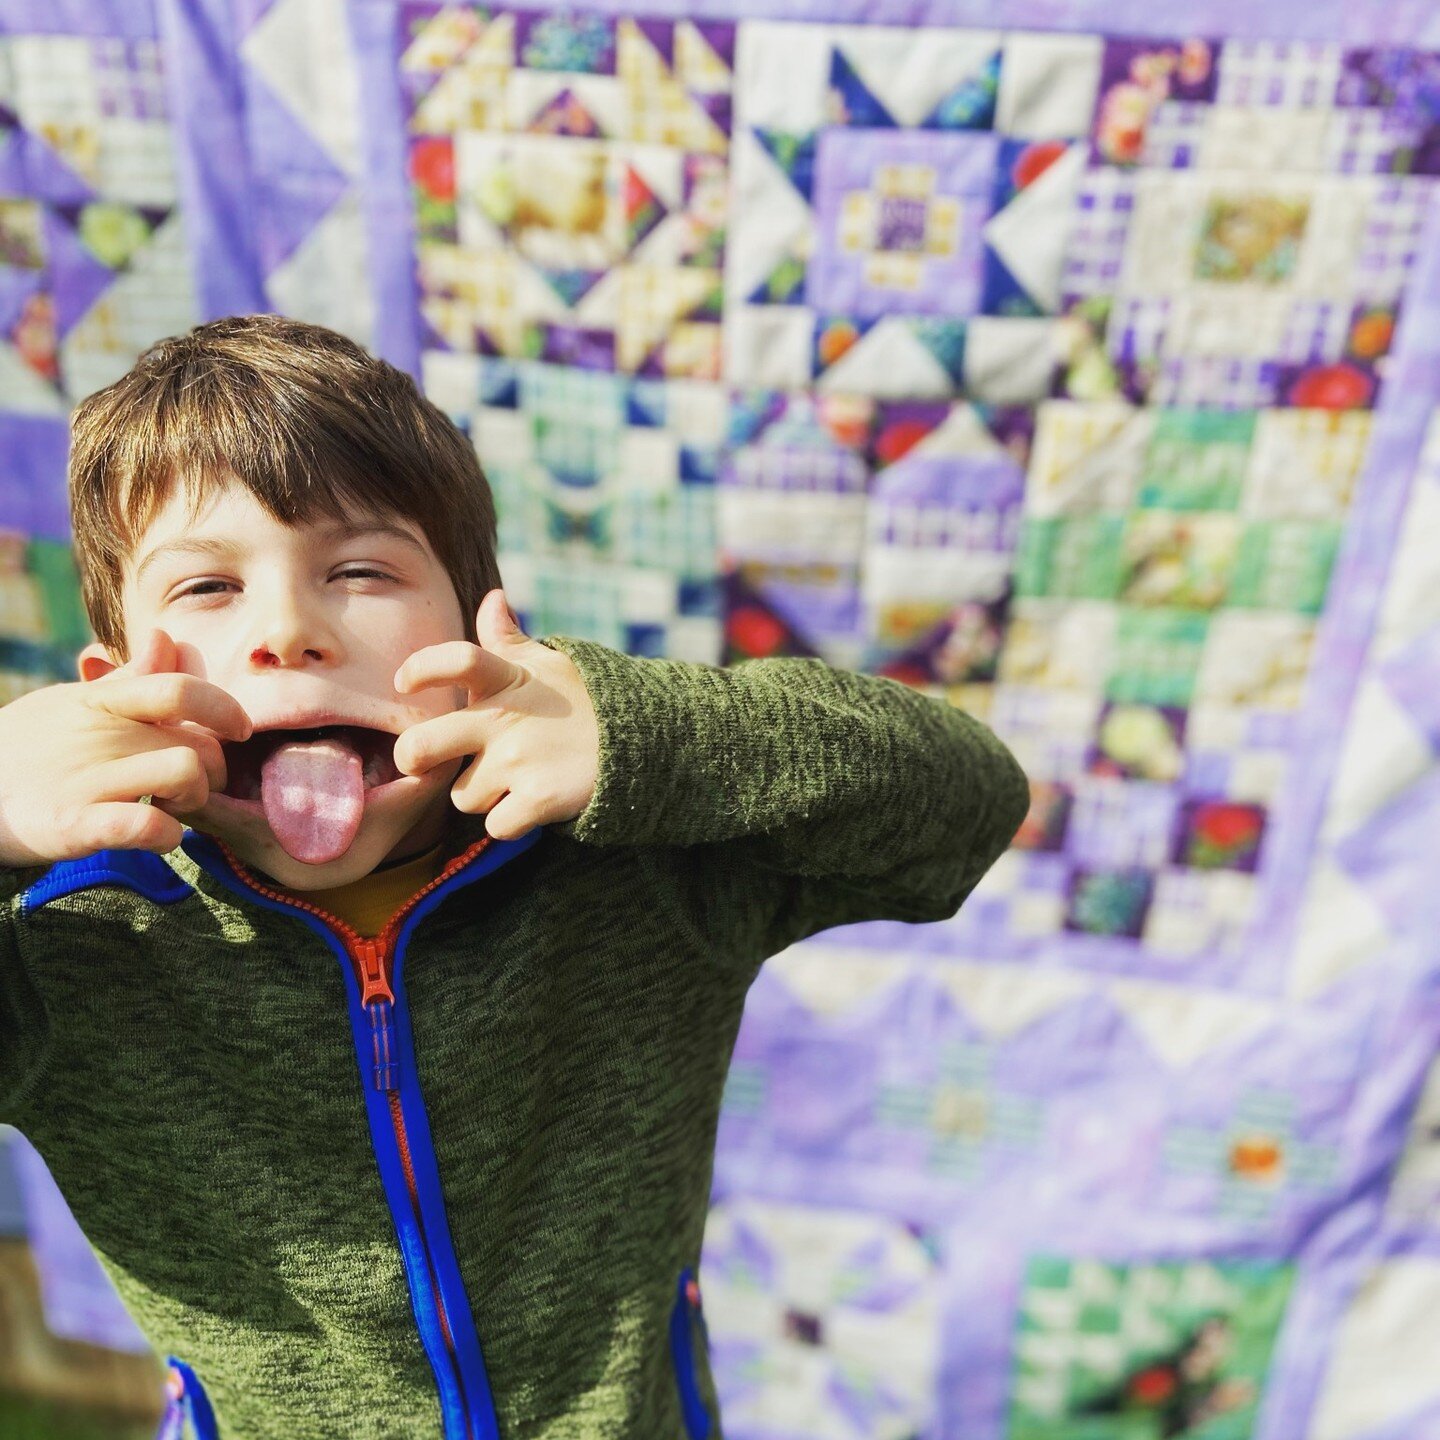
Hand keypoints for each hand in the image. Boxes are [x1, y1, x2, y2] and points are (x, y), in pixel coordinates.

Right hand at [0, 629, 252, 865]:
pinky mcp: (71, 826)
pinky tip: (159, 833)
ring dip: (195, 797)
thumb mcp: (78, 705)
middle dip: (215, 770)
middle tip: (195, 786)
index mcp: (104, 703)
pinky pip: (141, 825)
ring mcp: (87, 781)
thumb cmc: (34, 747)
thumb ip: (131, 680)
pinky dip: (164, 833)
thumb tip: (168, 639)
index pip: (180, 689)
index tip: (239, 728)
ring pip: (184, 774)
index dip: (222, 706)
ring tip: (174, 807)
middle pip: (199, 744)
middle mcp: (101, 736)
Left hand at [393, 589, 597, 841]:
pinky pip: (496, 826)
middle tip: (423, 760)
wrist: (646, 739)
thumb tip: (492, 598)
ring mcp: (522, 761)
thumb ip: (507, 638)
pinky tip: (531, 804)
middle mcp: (508, 719)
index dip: (420, 669)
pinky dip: (511, 822)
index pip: (456, 660)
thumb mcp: (547, 664)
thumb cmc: (582, 702)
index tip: (403, 683)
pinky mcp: (541, 799)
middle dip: (412, 759)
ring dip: (482, 795)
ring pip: (462, 796)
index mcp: (508, 679)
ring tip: (512, 780)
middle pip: (421, 747)